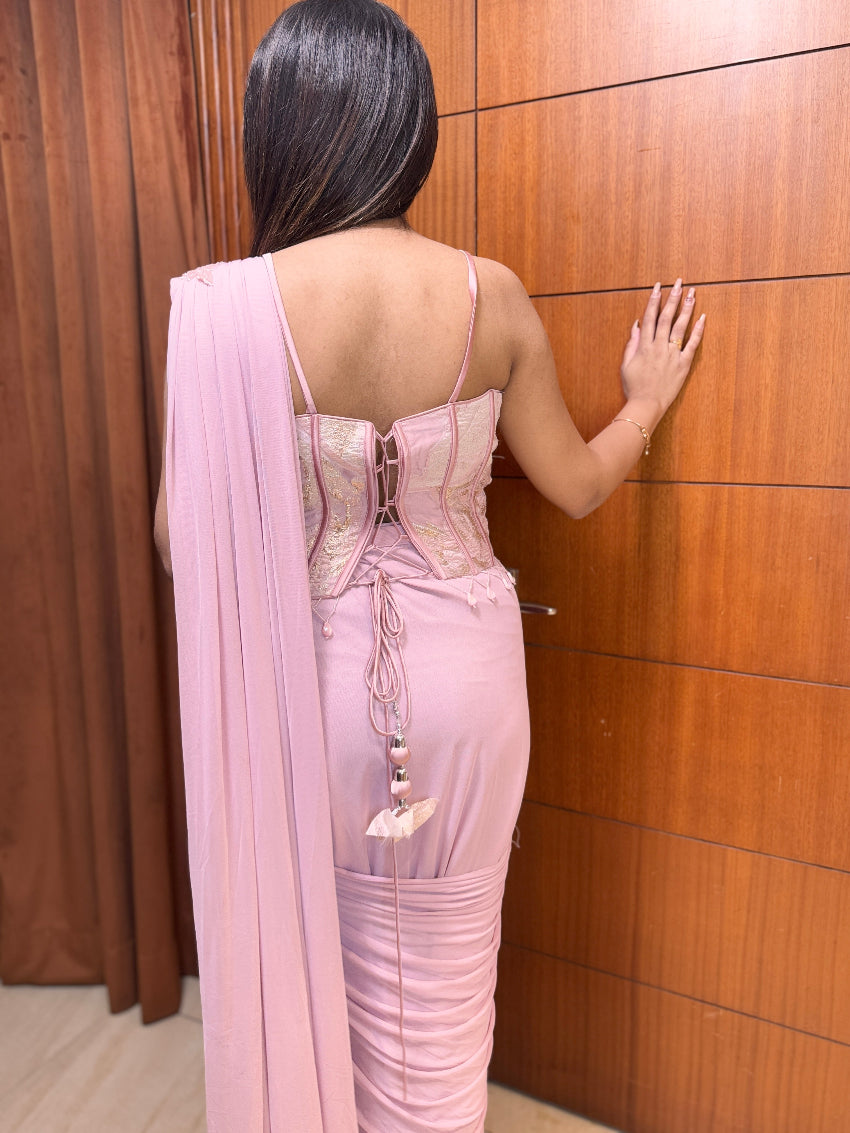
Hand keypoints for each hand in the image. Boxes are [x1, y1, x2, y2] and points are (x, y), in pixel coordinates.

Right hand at [619, 278, 704, 423]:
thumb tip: (637, 325)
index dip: (654, 300)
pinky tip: (702, 317)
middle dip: (673, 298)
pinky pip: (692, 345)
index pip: (650, 317)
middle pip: (666, 317)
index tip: (658, 286)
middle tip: (679, 282)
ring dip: (686, 308)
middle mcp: (658, 347)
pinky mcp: (683, 364)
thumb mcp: (626, 365)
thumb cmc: (634, 387)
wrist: (646, 404)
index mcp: (644, 346)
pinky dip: (698, 330)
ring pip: (680, 327)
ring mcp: (672, 355)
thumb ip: (632, 344)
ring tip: (692, 293)